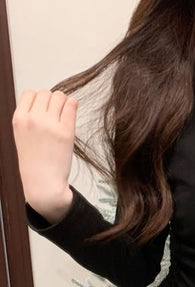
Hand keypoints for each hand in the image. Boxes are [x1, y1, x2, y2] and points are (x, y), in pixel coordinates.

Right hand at [12, 89, 77, 207]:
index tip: (44, 110)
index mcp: (19, 119)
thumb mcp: (22, 136)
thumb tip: (45, 101)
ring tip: (64, 116)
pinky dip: (73, 105)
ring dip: (63, 103)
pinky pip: (71, 105)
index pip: (30, 93)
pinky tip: (72, 112)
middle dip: (53, 101)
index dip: (39, 99)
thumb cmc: (35, 162)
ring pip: (59, 96)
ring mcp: (50, 125)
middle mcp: (33, 119)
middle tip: (56, 116)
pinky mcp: (66, 132)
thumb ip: (30, 118)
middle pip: (46, 93)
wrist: (43, 183)